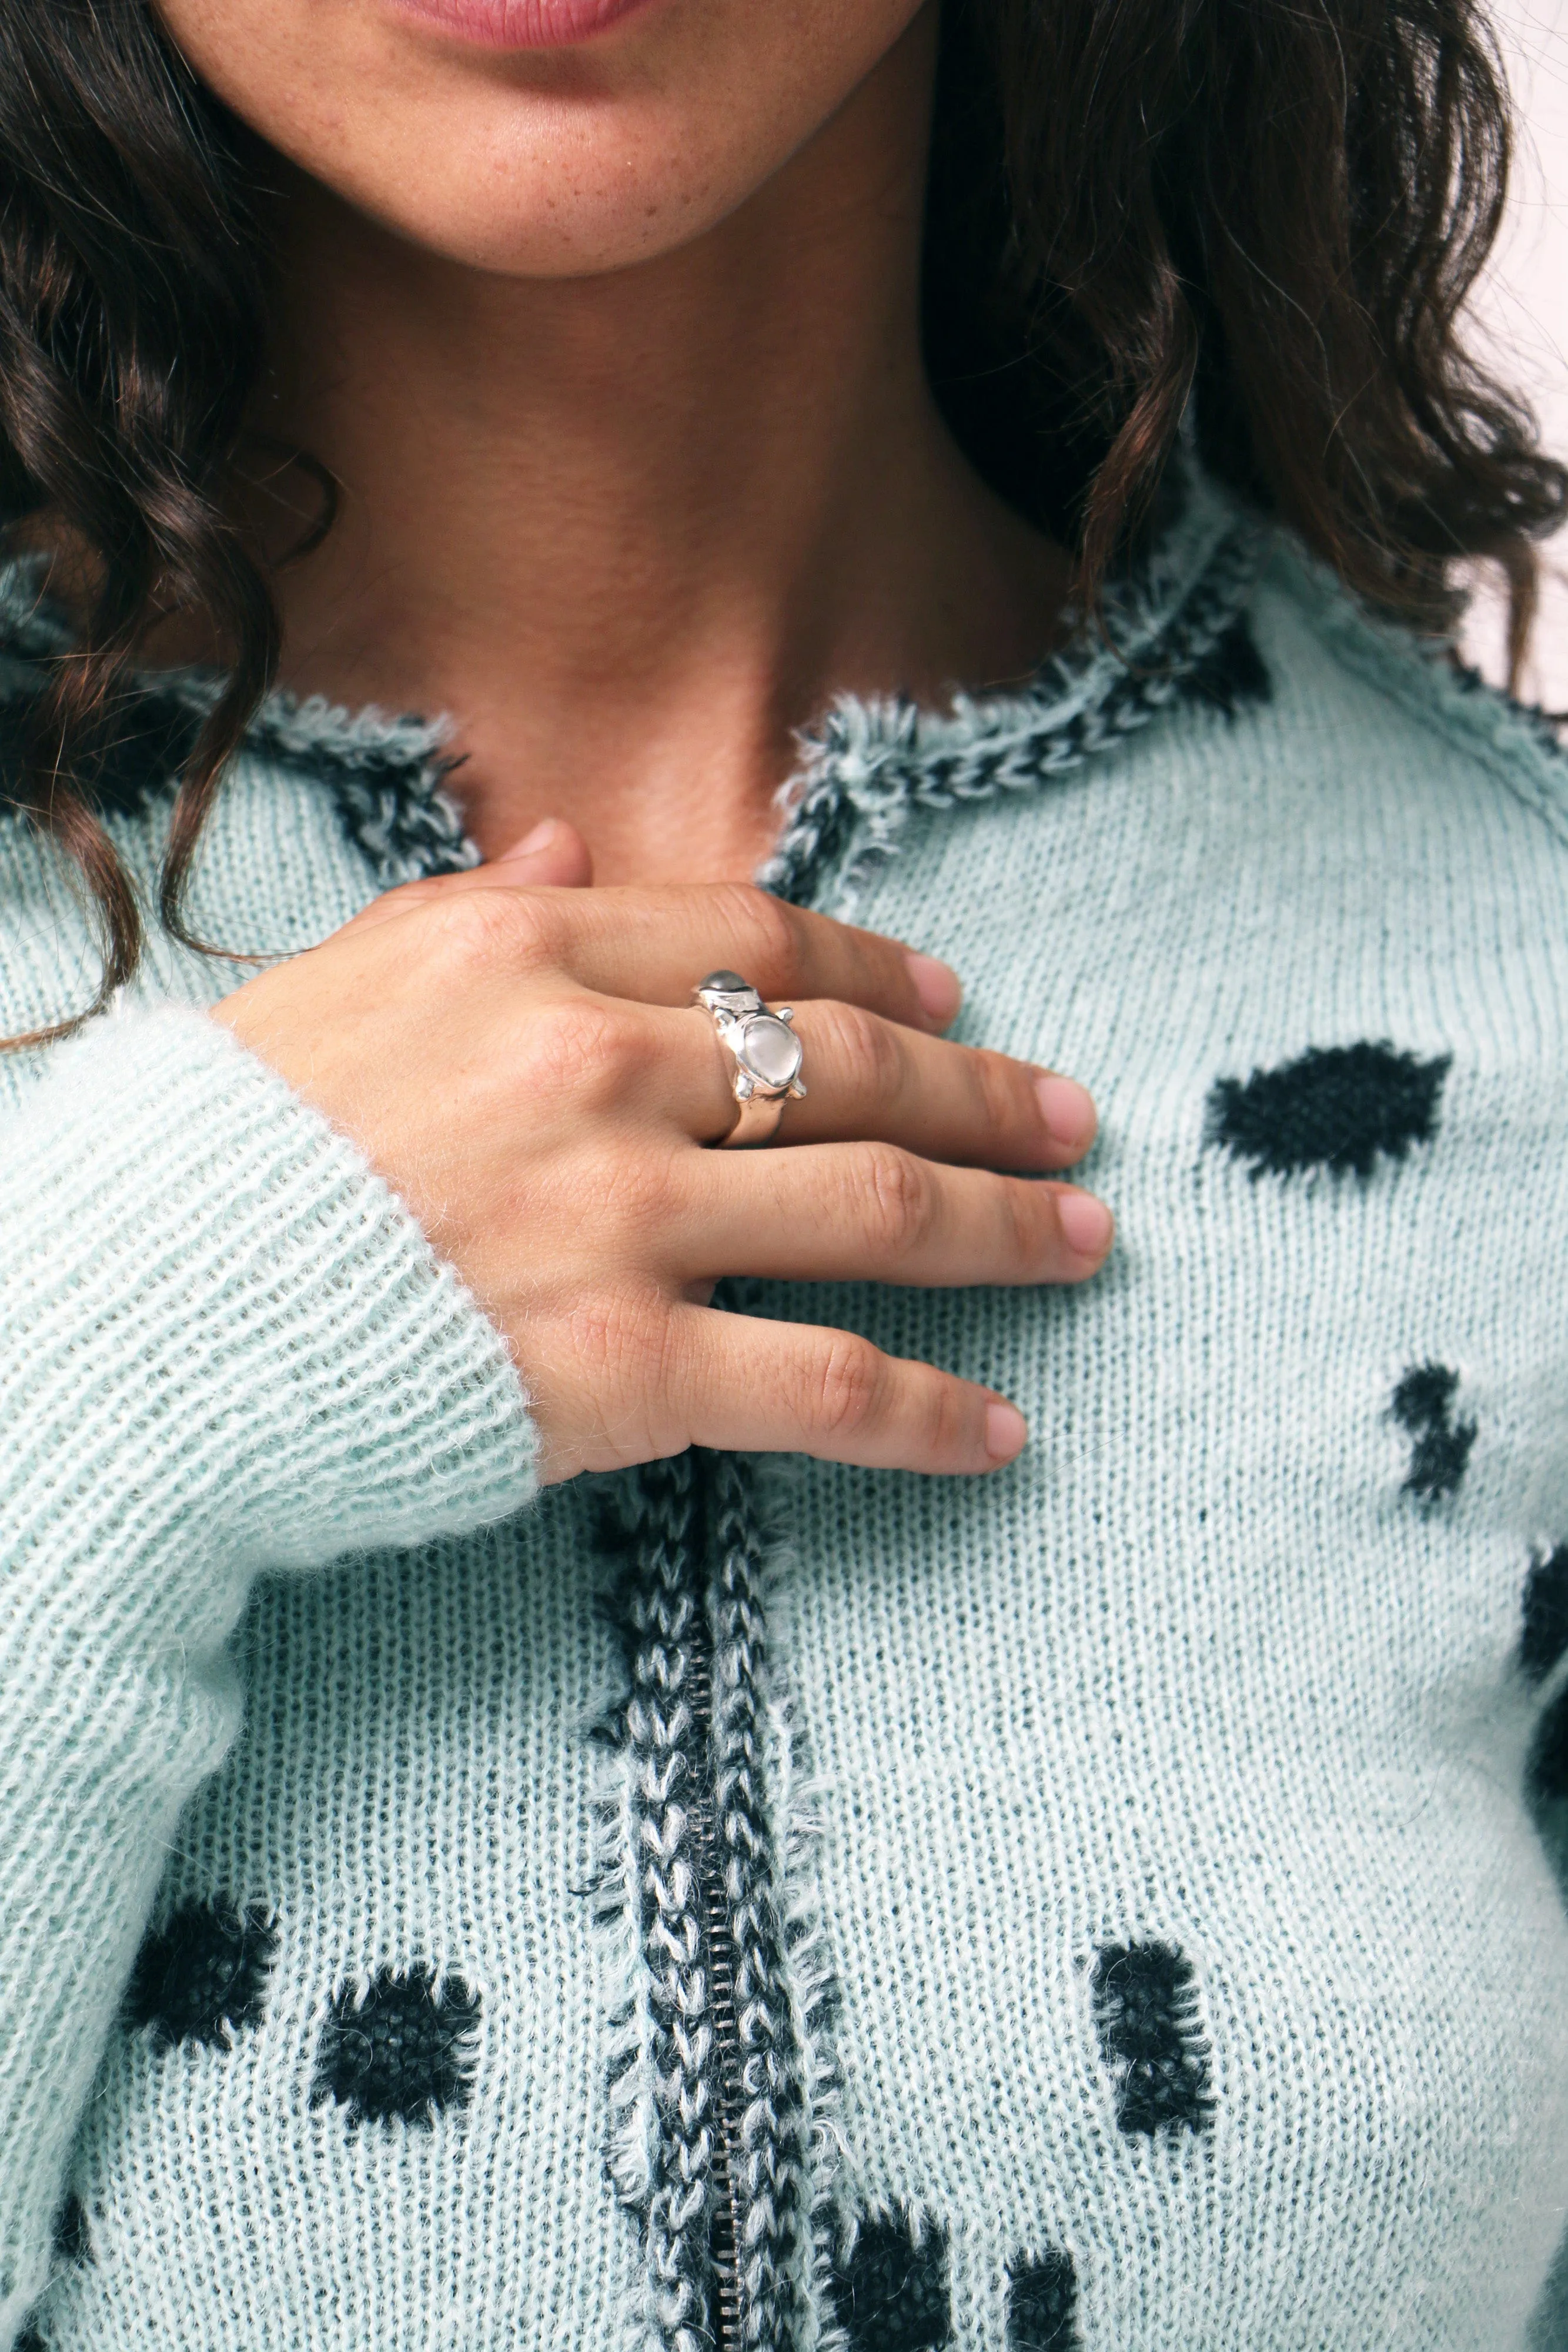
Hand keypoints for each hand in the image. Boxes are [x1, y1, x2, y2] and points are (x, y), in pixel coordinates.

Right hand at [211, 818, 1111, 1482]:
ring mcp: (621, 1216)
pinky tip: (998, 1434)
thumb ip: (469, 903)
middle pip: (849, 1065)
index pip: (757, 941)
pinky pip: (825, 1383)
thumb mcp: (336, 982)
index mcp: (526, 951)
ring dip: (1005, 1226)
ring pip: (877, 1206)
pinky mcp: (623, 1368)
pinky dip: (928, 1412)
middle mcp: (597, 1065)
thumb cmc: (223, 1157)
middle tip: (1070, 1121)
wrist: (131, 1324)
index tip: (951, 1005)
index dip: (877, 970)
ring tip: (1085, 1240)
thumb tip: (566, 832)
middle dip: (984, 1095)